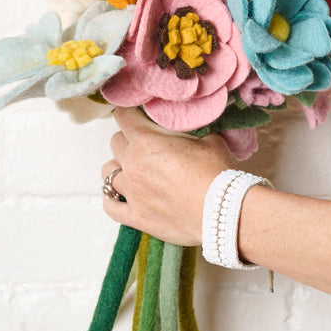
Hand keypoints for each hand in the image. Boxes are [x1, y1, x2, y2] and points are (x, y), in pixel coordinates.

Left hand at [101, 107, 236, 245]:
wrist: (223, 212)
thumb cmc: (217, 175)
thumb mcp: (209, 140)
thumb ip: (191, 133)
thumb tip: (192, 132)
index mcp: (146, 141)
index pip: (123, 116)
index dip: (130, 113)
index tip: (136, 115)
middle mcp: (133, 165)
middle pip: (115, 142)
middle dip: (128, 140)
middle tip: (144, 144)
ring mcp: (132, 192)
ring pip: (107, 172)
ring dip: (118, 167)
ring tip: (133, 170)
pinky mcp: (136, 216)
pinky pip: (110, 206)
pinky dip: (113, 199)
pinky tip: (122, 196)